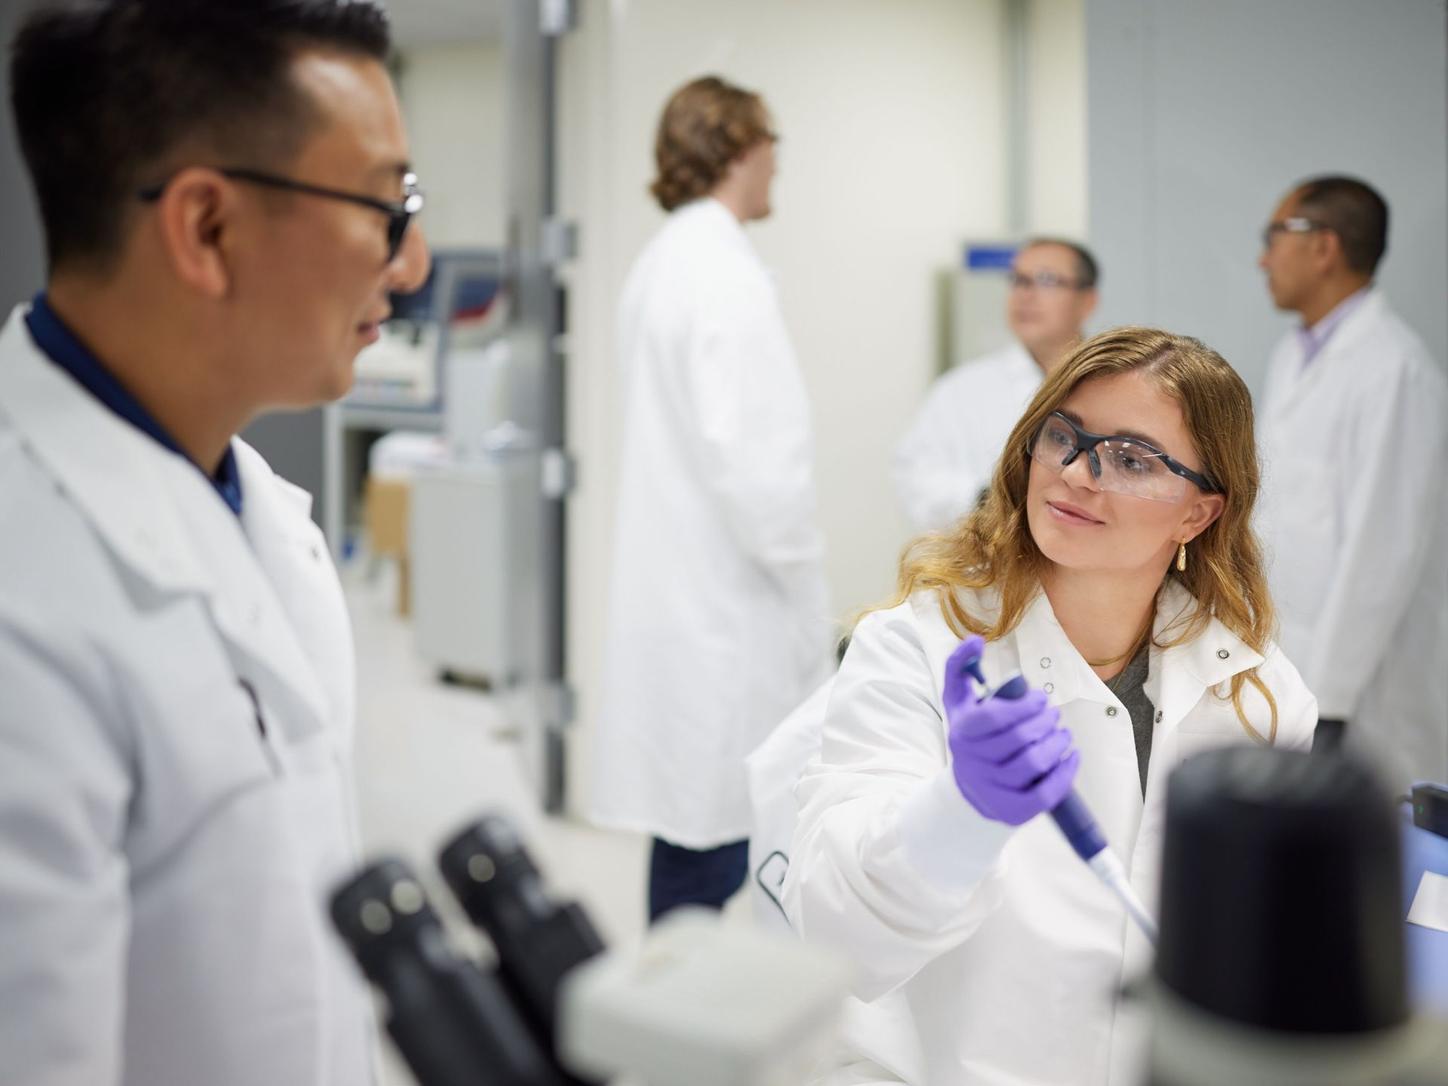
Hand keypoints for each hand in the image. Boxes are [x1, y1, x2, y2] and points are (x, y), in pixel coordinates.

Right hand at [942, 636, 1079, 825]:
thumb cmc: (972, 736)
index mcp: (961, 733)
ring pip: (1034, 764)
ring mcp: (991, 789)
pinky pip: (1045, 794)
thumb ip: (960, 666)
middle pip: (1019, 739)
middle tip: (1054, 714)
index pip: (996, 717)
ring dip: (1058, 743)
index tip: (1041, 698)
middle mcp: (972, 762)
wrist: (969, 789)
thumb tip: (975, 641)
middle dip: (1046, 721)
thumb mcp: (958, 701)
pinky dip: (1065, 773)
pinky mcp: (1012, 811)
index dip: (1025, 706)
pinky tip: (1071, 756)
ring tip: (1063, 734)